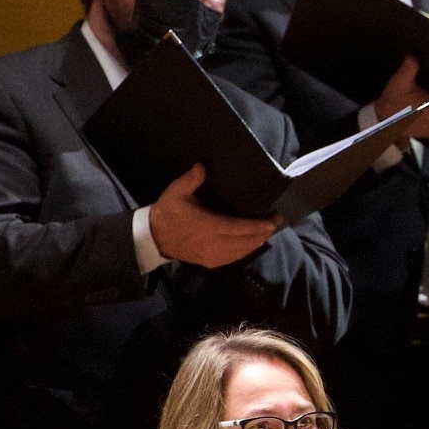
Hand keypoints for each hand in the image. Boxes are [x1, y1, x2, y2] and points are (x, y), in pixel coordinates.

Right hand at [148, 163, 278, 267]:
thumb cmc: (167, 213)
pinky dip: (245, 252)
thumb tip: (203, 166)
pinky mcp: (209, 262)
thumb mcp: (176, 192)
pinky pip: (233, 259)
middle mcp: (213, 243)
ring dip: (256, 243)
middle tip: (275, 223)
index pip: (240, 228)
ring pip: (241, 252)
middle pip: (245, 242)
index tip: (274, 219)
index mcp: (207, 226)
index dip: (259, 226)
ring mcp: (212, 255)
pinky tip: (252, 245)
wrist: (153, 237)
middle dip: (263, 233)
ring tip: (266, 232)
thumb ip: (191, 180)